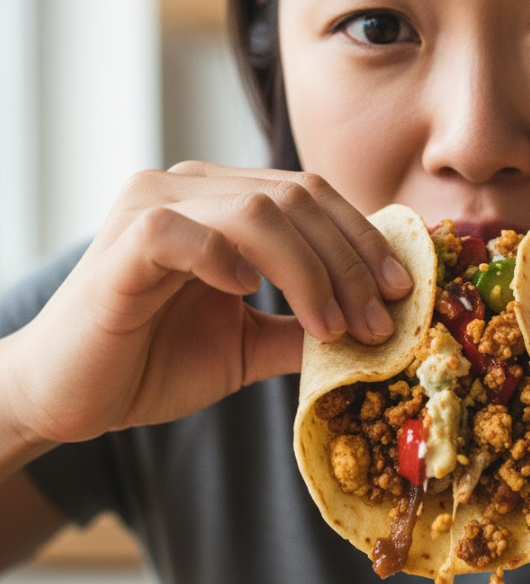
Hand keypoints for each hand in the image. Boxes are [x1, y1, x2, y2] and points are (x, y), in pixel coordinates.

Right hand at [6, 162, 412, 443]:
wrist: (74, 394)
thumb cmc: (155, 361)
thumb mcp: (250, 344)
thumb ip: (304, 329)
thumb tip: (375, 330)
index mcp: (224, 202)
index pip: (314, 197)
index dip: (364, 240)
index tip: (400, 292)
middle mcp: (192, 188)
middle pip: (299, 198)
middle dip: (350, 263)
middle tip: (377, 322)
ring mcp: (154, 206)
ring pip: (258, 210)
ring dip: (310, 272)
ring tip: (330, 327)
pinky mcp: (123, 241)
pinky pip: (184, 232)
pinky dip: (227, 261)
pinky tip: (248, 297)